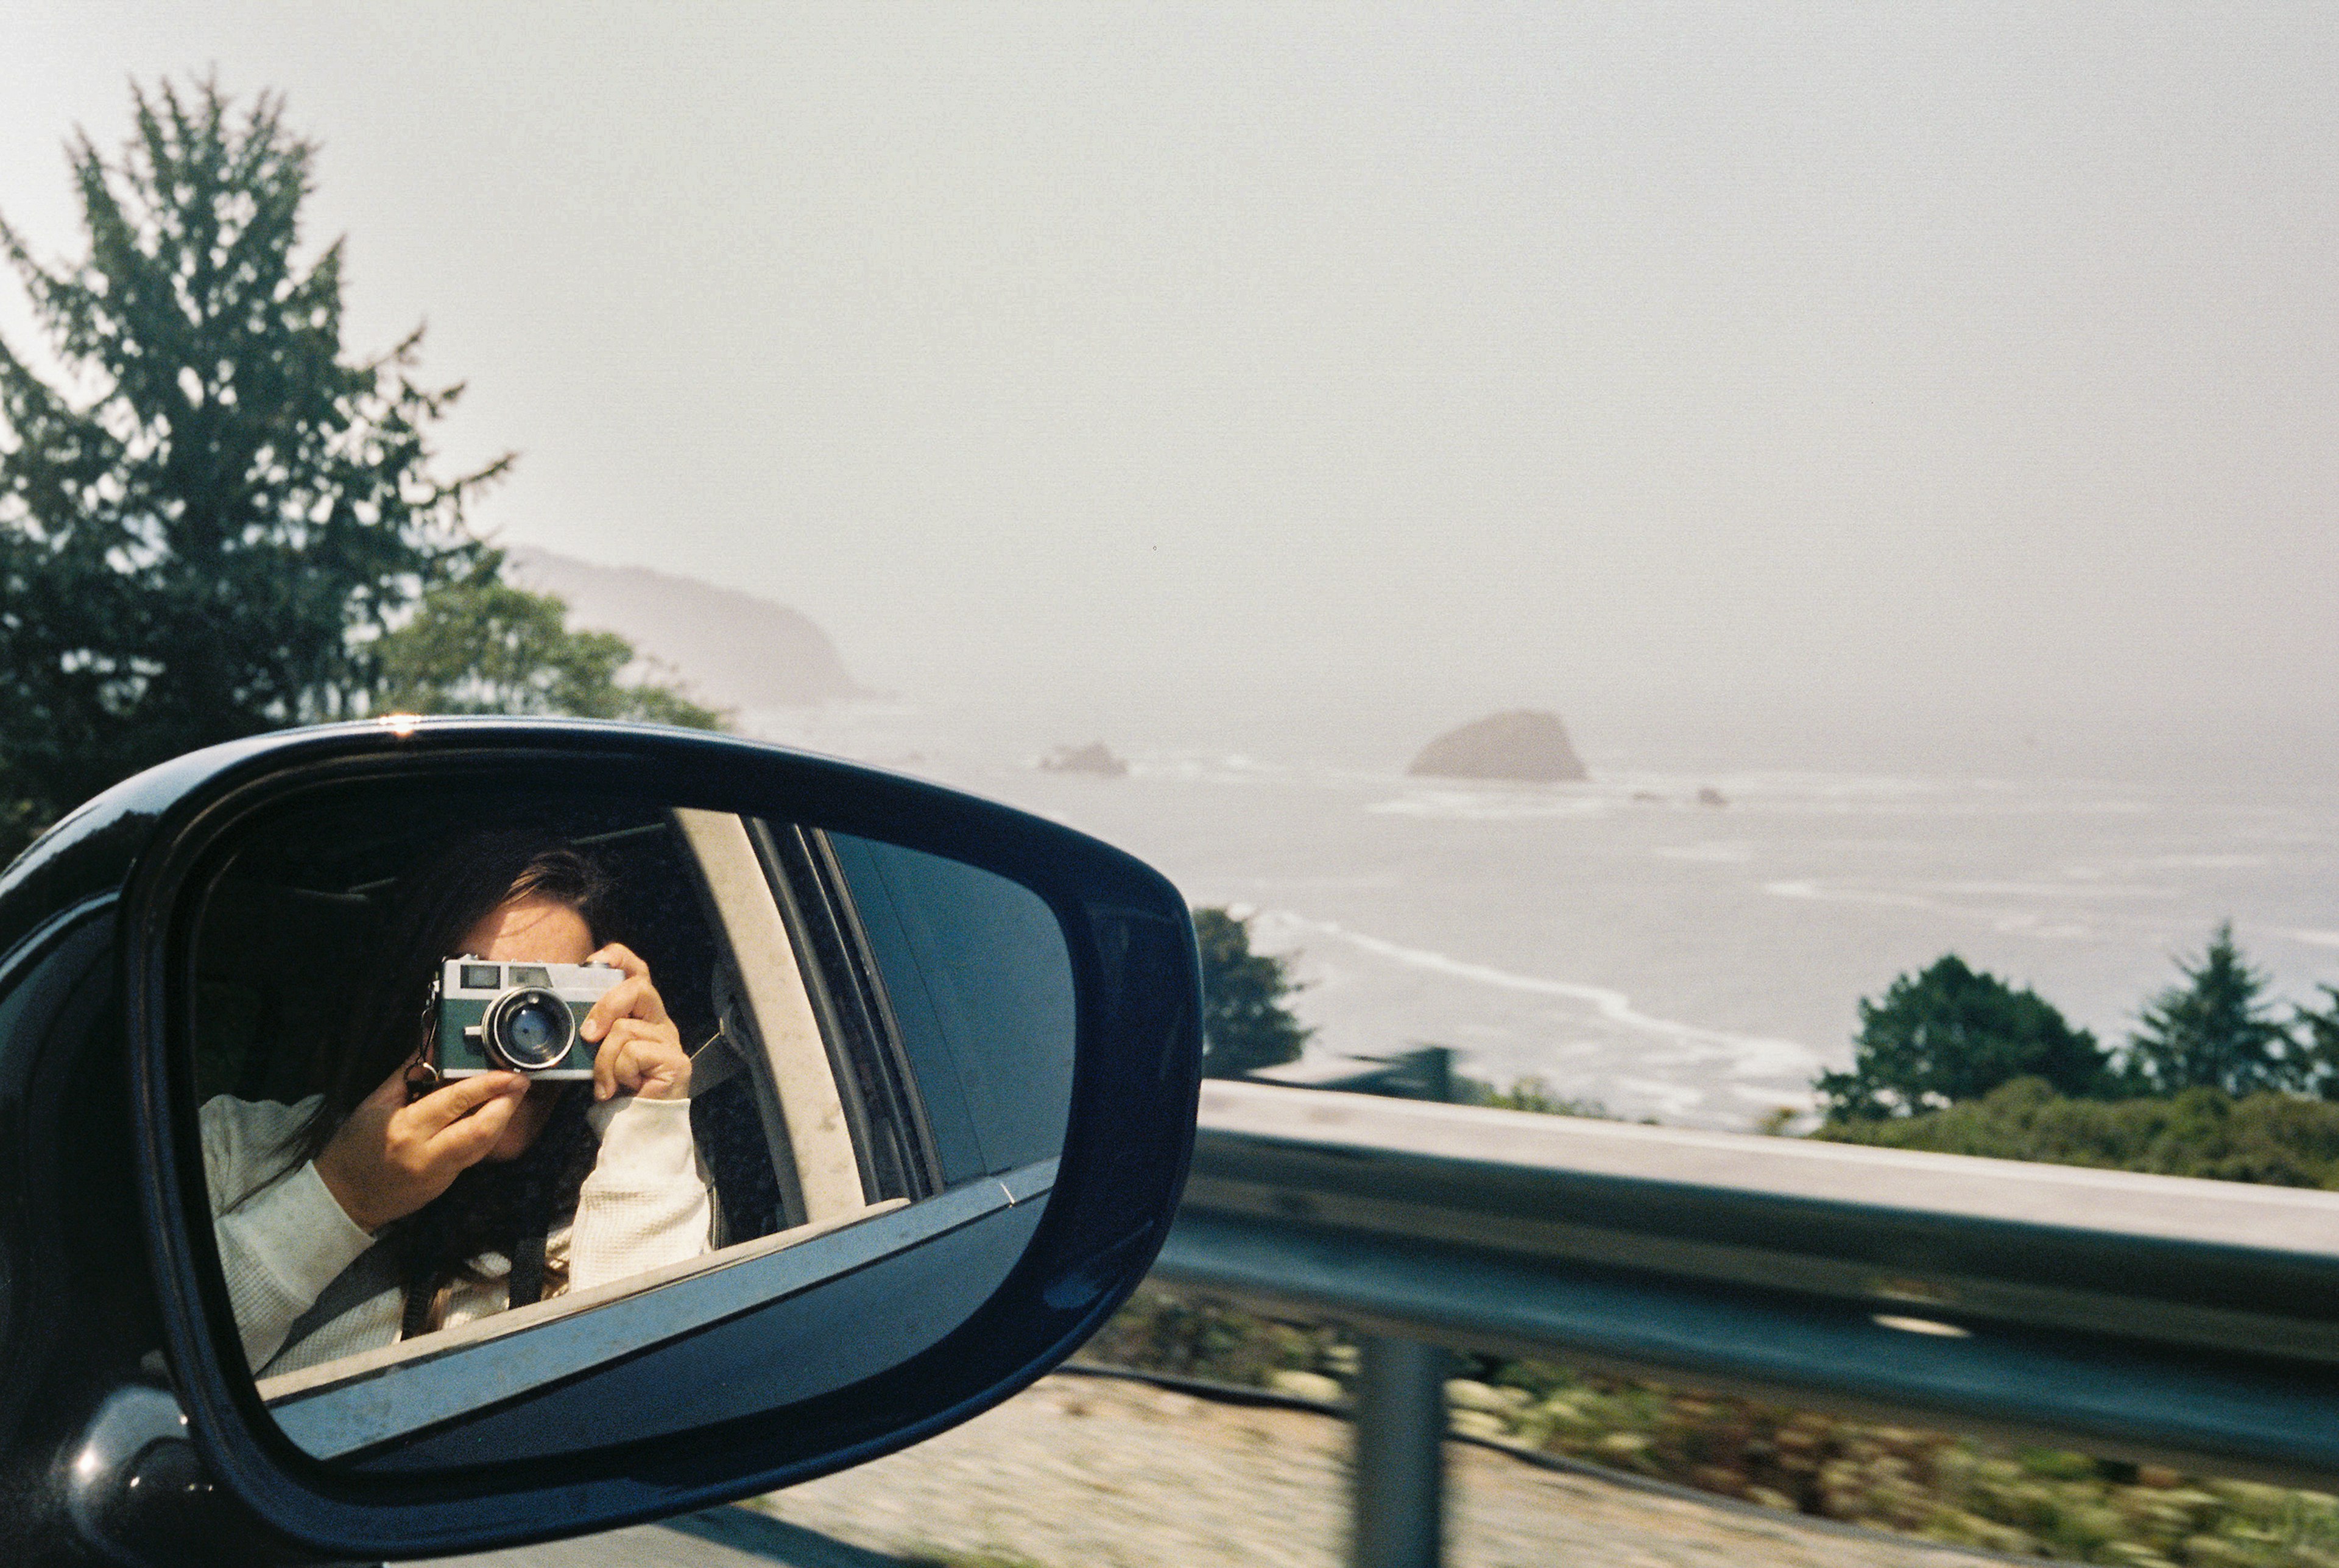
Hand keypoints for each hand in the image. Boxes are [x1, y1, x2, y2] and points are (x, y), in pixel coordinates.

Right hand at [314, 1066, 528, 1232]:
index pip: (456, 1102)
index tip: (509, 1071)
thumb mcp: (375, 1103)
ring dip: (503, 1119)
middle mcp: (428, 1154)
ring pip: (483, 1146)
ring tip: (513, 1095)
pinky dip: (486, 1134)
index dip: (487, 1085)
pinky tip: (493, 1116)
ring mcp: (440, 1174)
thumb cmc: (355, 1145)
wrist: (344, 1197)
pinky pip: (473, 1156)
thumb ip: (408, 1073)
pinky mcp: (445, 1186)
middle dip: (506, 1104)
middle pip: (481, 1130)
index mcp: (407, 1129)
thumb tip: (435, 1041)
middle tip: (521, 1081)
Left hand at [580, 942, 690, 1101]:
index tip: (593, 963)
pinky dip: (618, 1074)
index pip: (637, 971)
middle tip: (589, 1034)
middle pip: (638, 987)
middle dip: (606, 1007)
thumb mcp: (596, 1053)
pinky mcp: (674, 1060)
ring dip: (604, 1061)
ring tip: (607, 1083)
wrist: (636, 1128)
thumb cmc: (616, 1090)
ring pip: (625, 1029)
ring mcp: (670, 1040)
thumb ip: (592, 1030)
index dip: (618, 958)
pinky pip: (631, 1054)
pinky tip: (624, 1088)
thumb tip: (567, 1013)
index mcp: (642, 1014)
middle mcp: (659, 1021)